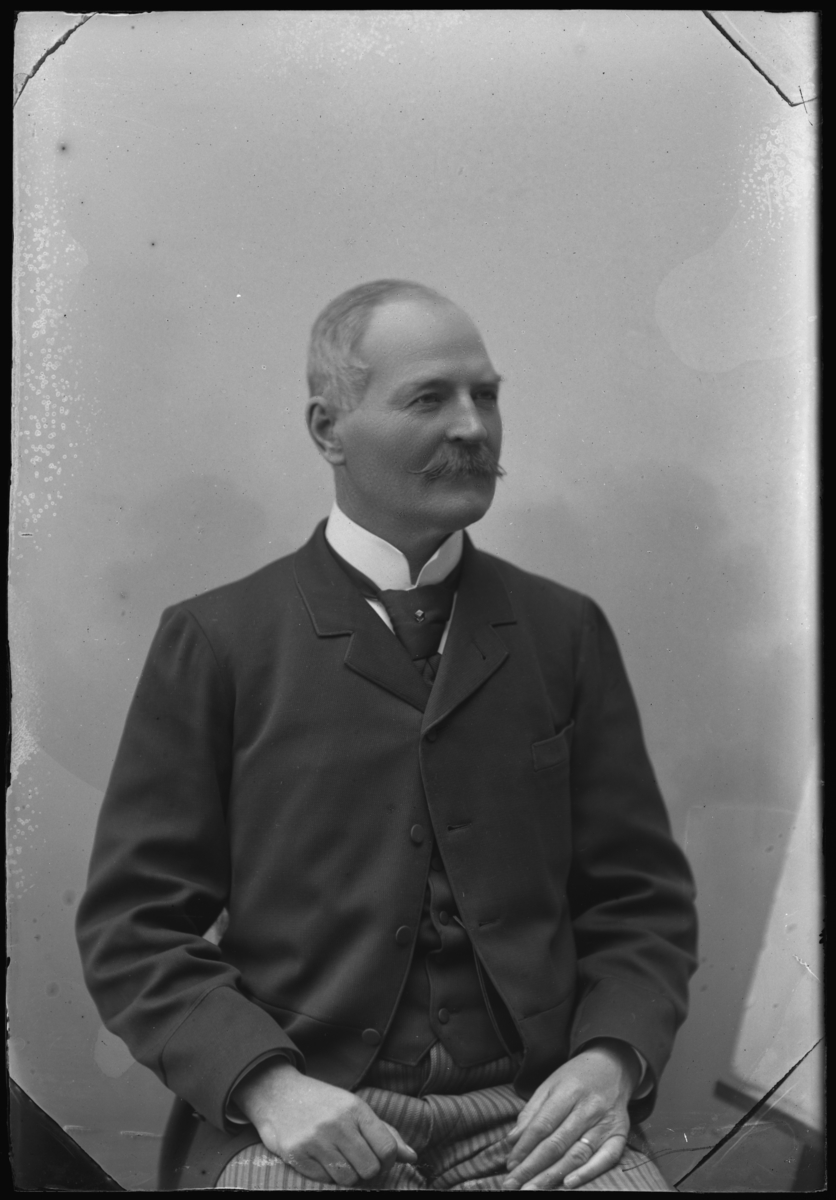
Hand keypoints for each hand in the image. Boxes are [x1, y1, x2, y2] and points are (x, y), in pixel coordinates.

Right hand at [234, 1059, 416, 1185]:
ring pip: (348, 1179)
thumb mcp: (354, 1108)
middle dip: (367, 1171)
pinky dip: (326, 1176)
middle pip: (370, 1169)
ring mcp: (316, 1139)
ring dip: (347, 1175)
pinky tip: (321, 1159)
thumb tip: (412, 1157)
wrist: (278, 1093)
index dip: (388, 1162)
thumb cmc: (323, 1103)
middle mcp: (337, 1123)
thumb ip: (384, 1132)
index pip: (388, 1148)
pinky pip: (324, 1181)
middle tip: (357, 1162)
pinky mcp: (297, 1154)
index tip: (379, 1160)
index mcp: (356, 1109)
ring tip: (338, 1160)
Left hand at [502, 1039, 638, 1190]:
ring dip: (553, 1176)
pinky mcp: (621, 1135)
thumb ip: (531, 1112)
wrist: (613, 1066)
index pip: (542, 1125)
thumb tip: (512, 1140)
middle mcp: (588, 1108)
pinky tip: (568, 1184)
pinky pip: (606, 1159)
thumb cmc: (576, 1077)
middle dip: (533, 1168)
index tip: (510, 1166)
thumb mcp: (550, 1084)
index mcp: (568, 1091)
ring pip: (577, 1154)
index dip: (524, 1148)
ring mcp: (606, 1122)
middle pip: (557, 1144)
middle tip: (514, 1185)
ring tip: (533, 1189)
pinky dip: (587, 1173)